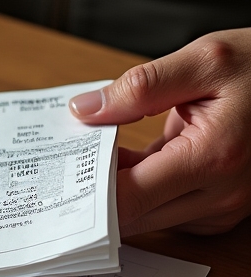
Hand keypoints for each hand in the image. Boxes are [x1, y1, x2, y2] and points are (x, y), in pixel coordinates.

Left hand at [69, 29, 250, 235]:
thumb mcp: (206, 60)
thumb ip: (140, 86)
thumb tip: (84, 110)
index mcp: (213, 159)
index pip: (130, 200)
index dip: (85, 196)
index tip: (52, 180)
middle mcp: (221, 194)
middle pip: (133, 217)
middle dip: (91, 195)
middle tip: (52, 169)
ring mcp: (225, 205)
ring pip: (148, 216)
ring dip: (114, 192)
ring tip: (77, 158)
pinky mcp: (222, 204)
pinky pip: (167, 207)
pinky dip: (138, 188)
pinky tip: (113, 161)